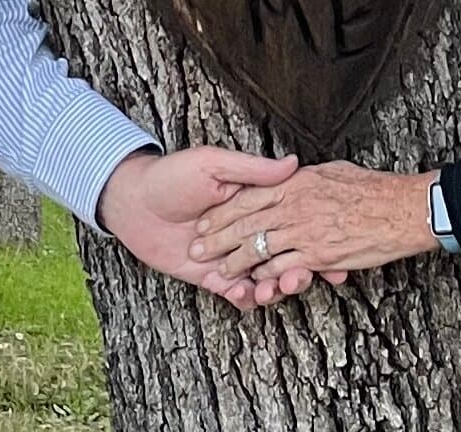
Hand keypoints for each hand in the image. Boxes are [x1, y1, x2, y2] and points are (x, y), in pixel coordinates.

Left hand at [97, 146, 316, 308]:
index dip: (310, 237)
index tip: (329, 249)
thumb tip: (292, 162)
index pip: (289, 222)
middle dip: (295, 270)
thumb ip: (252, 170)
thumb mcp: (212, 164)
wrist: (131, 203)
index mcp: (251, 204)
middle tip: (301, 277)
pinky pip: (235, 292)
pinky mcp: (210, 276)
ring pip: (261, 278)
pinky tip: (244, 293)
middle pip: (281, 256)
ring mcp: (229, 256)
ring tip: (274, 290)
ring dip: (273, 288)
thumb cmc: (171, 175)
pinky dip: (243, 297)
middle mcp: (244, 232)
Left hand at [189, 160, 436, 289]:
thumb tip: (287, 171)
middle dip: (219, 238)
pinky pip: (283, 269)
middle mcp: (294, 206)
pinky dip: (266, 279)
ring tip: (221, 271)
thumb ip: (299, 174)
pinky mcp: (316, 256)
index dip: (224, 210)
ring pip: (260, 249)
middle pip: (246, 223)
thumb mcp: (330, 169)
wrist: (401, 209)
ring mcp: (304, 232)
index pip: (249, 196)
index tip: (205, 219)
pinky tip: (253, 285)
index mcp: (294, 183)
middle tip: (197, 249)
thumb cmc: (369, 188)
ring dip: (237, 262)